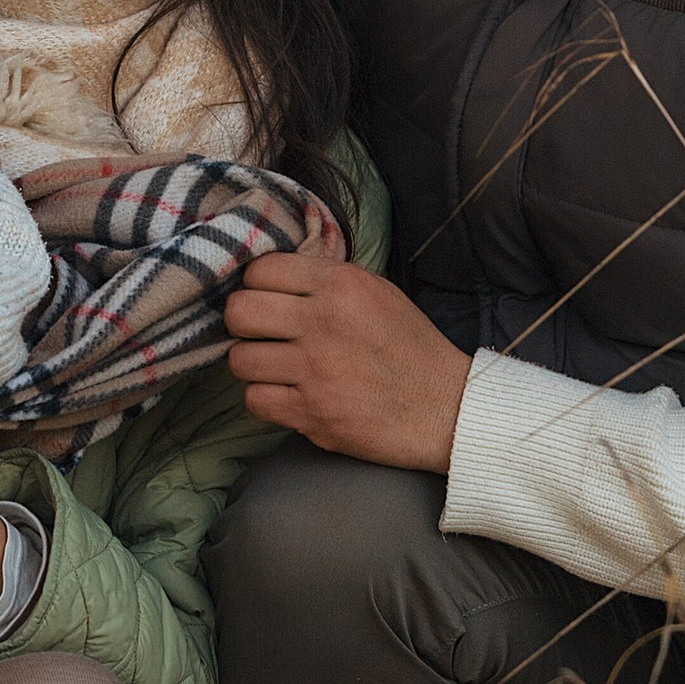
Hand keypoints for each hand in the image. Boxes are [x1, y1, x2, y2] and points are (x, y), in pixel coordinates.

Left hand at [223, 259, 473, 473]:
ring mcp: (314, 370)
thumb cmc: (411, 349)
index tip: (268, 301)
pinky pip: (254, 400)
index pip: (261, 270)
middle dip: (243, 324)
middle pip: (239, 311)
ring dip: (252, 365)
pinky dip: (265, 399)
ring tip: (274, 368)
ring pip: (239, 359)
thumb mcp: (377, 292)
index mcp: (341, 285)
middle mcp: (323, 322)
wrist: (445, 409)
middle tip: (260, 335)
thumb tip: (273, 278)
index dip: (257, 286)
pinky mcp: (311, 413)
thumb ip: (327, 281)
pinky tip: (286, 395)